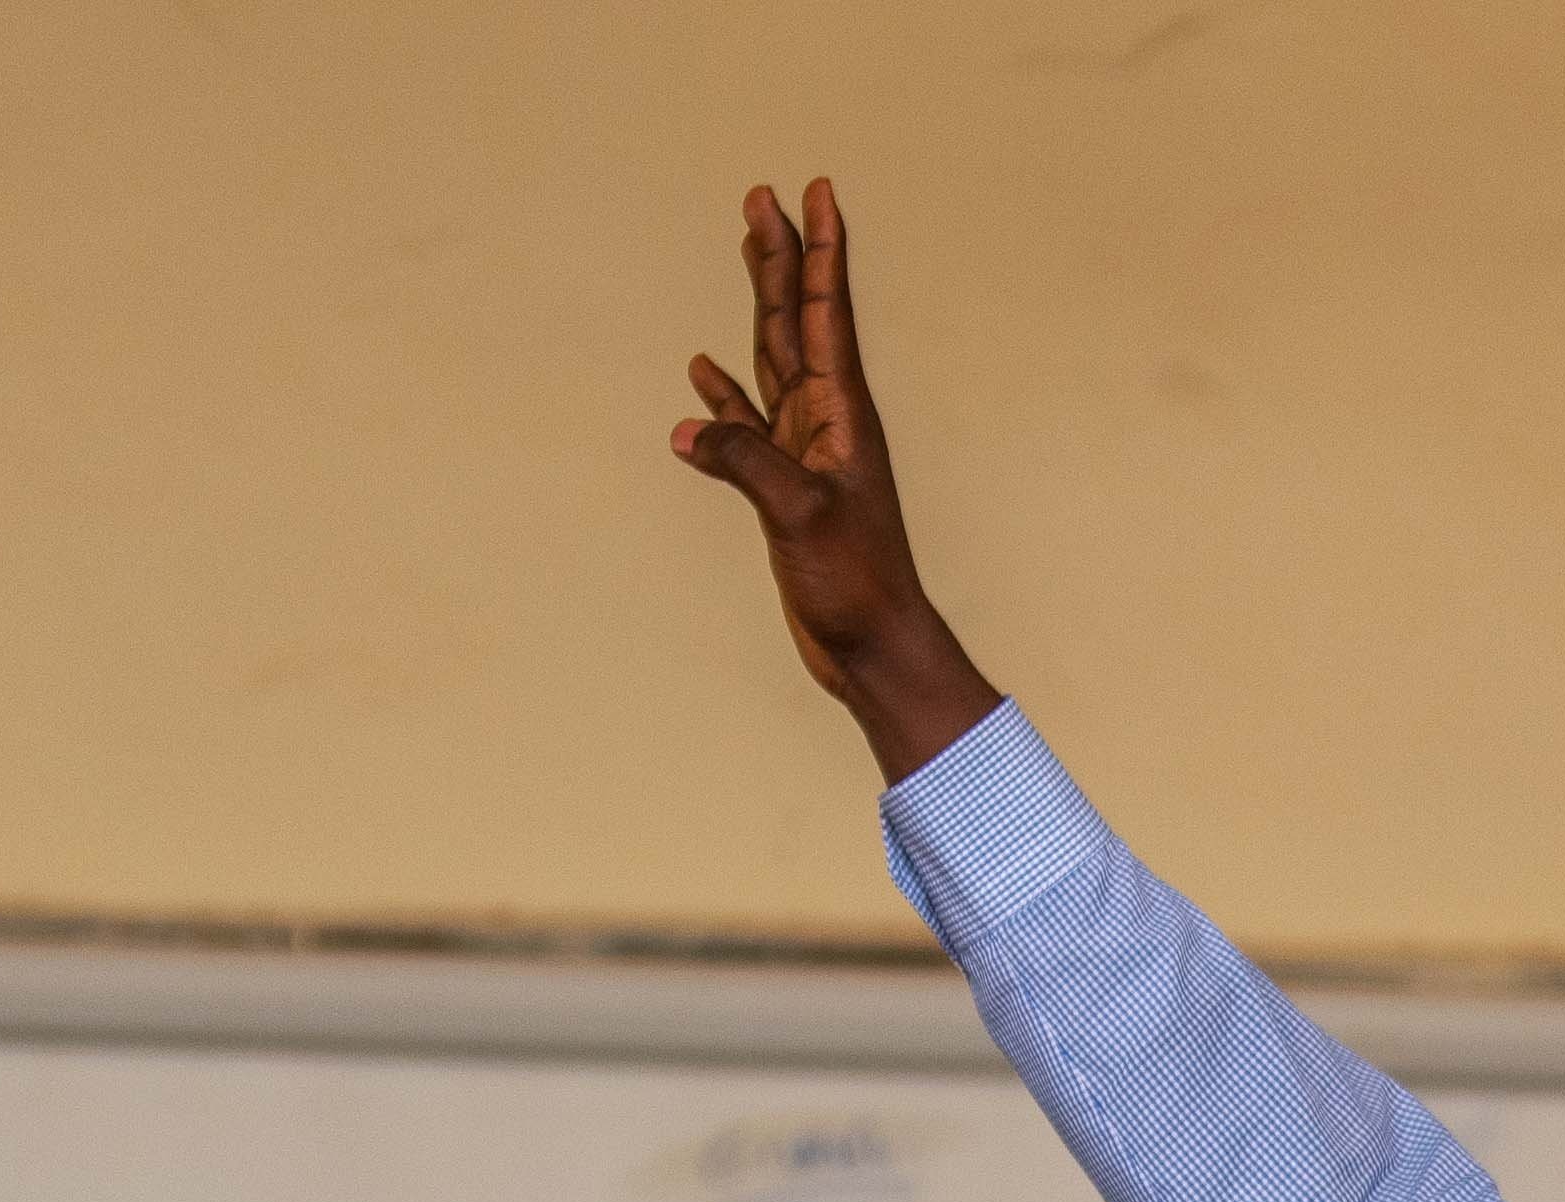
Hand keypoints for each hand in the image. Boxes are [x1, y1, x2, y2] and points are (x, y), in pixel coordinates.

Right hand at [670, 177, 1003, 770]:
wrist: (874, 646)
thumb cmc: (856, 585)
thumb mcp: (801, 516)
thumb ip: (749, 464)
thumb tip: (690, 426)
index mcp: (840, 415)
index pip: (826, 313)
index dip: (820, 252)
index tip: (817, 192)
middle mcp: (825, 421)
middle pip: (794, 319)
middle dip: (780, 256)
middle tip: (764, 196)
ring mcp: (803, 451)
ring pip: (771, 358)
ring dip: (758, 304)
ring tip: (746, 250)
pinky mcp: (782, 488)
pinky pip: (745, 426)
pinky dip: (724, 397)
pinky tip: (702, 372)